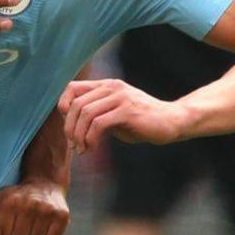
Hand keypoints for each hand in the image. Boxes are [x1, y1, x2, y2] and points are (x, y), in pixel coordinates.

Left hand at [0, 177, 69, 234]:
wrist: (44, 184)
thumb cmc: (18, 197)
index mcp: (10, 202)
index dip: (5, 234)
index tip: (9, 224)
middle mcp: (29, 205)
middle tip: (22, 224)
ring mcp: (47, 210)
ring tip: (33, 224)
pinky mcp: (61, 216)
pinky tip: (45, 225)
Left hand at [58, 78, 184, 153]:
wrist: (171, 122)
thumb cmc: (141, 122)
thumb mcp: (114, 115)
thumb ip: (96, 115)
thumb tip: (71, 127)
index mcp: (106, 86)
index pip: (72, 88)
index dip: (63, 107)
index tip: (68, 127)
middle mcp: (112, 87)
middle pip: (76, 104)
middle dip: (69, 128)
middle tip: (73, 145)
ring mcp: (120, 97)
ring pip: (86, 113)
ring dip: (79, 135)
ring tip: (82, 149)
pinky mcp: (127, 111)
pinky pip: (99, 123)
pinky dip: (90, 138)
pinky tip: (92, 148)